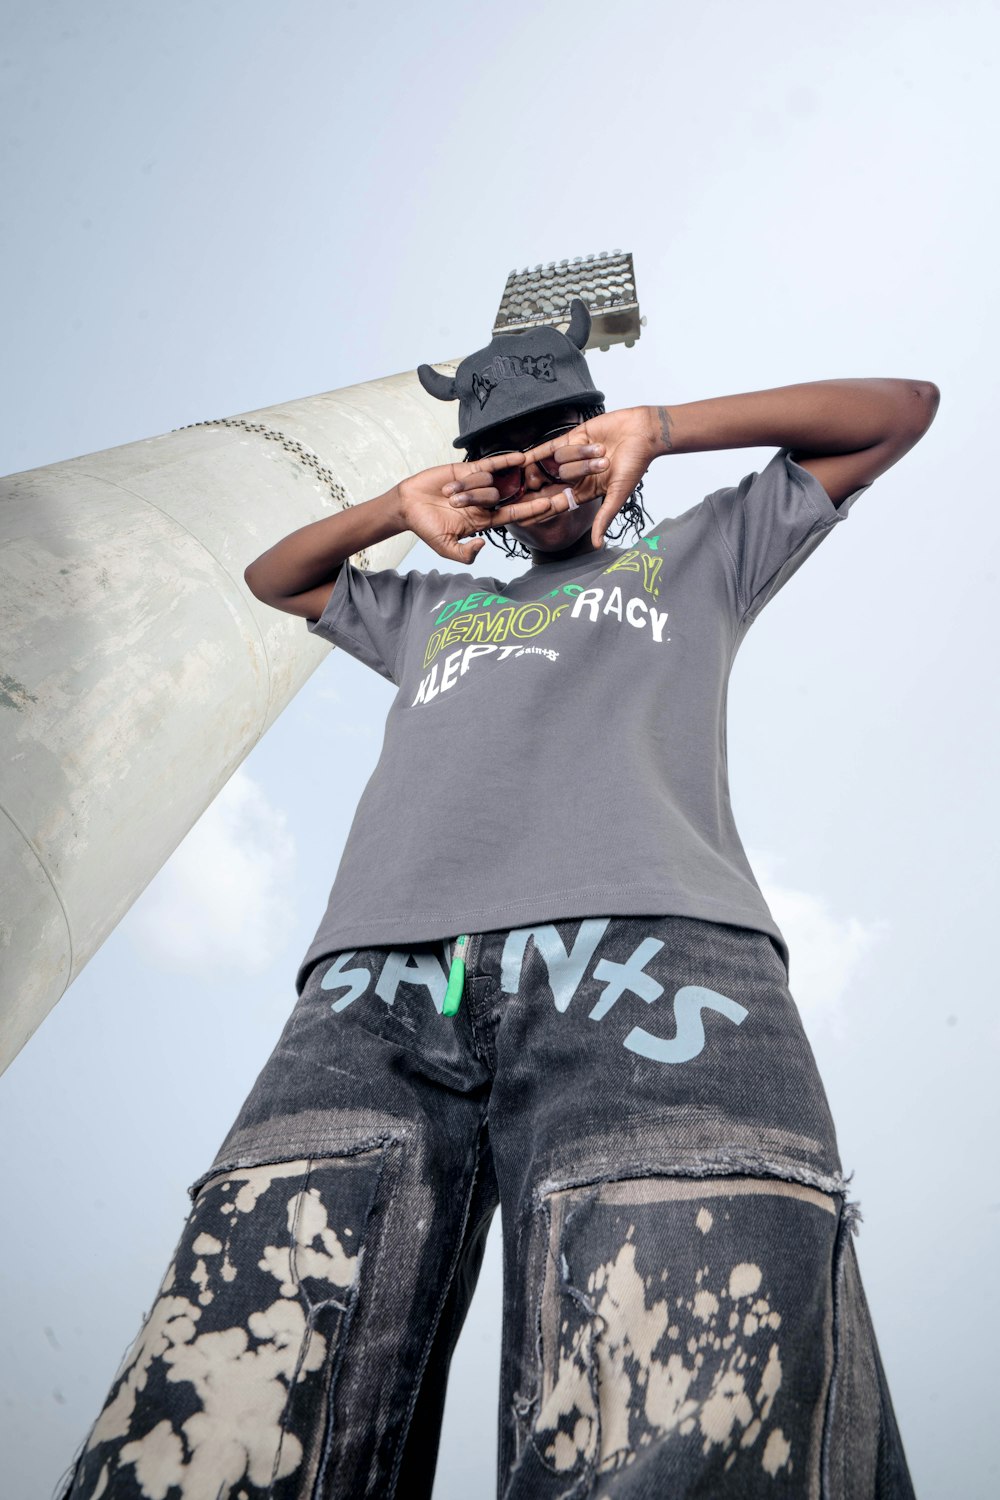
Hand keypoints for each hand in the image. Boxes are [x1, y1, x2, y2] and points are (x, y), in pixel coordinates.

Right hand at [396, 453, 578, 564]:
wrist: (407, 505)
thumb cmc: (426, 528)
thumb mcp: (446, 548)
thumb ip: (465, 553)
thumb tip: (484, 544)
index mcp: (484, 521)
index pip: (516, 515)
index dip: (535, 511)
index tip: (553, 506)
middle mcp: (486, 502)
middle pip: (505, 497)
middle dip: (506, 497)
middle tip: (495, 499)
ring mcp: (479, 485)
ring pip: (491, 483)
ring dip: (469, 490)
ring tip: (447, 495)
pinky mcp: (468, 470)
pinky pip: (490, 464)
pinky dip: (504, 461)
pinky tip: (520, 457)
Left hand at [521, 406, 663, 547]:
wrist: (643, 433)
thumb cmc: (635, 464)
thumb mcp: (618, 494)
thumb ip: (604, 517)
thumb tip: (597, 545)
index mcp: (586, 491)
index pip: (556, 505)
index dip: (538, 512)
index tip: (519, 519)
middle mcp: (577, 475)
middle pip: (557, 480)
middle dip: (567, 475)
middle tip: (584, 471)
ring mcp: (574, 456)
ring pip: (559, 460)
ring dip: (582, 454)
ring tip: (603, 450)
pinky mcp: (573, 437)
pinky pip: (550, 446)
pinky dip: (536, 452)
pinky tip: (519, 458)